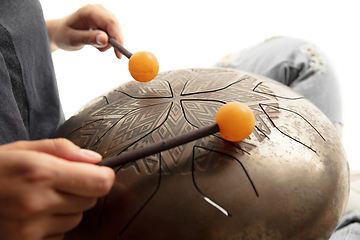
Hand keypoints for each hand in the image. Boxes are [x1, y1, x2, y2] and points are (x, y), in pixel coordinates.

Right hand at [0, 138, 114, 239]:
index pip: (99, 182)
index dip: (103, 176)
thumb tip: (96, 160)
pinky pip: (60, 234)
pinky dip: (54, 224)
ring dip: (68, 208)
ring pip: (76, 218)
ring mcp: (30, 229)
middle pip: (91, 200)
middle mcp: (37, 203)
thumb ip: (63, 150)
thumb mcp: (24, 149)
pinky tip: (33, 215)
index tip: (98, 172)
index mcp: (40, 172)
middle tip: (61, 182)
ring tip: (41, 198)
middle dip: (84, 189)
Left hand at [46, 4, 123, 58]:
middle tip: (104, 51)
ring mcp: (102, 13)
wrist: (60, 31)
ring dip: (109, 41)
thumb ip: (89, 38)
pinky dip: (108, 40)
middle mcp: (97, 9)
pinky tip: (97, 41)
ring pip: (115, 29)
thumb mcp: (74, 39)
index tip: (118, 54)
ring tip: (94, 45)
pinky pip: (113, 31)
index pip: (110, 23)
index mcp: (88, 12)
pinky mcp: (104, 18)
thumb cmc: (64, 35)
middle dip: (114, 41)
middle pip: (115, 25)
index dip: (117, 38)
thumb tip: (105, 39)